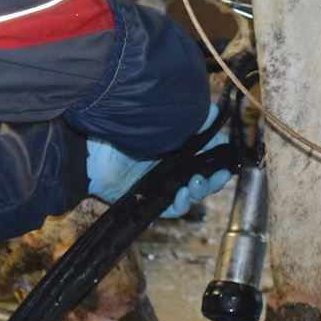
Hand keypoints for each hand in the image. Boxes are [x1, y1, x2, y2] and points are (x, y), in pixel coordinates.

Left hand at [86, 106, 233, 217]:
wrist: (93, 151)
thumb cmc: (125, 129)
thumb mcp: (163, 122)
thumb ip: (189, 121)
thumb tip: (215, 112)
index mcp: (179, 146)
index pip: (208, 155)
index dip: (220, 158)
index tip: (227, 157)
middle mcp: (174, 166)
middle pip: (205, 178)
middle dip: (215, 179)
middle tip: (217, 176)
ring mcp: (163, 183)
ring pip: (192, 194)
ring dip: (199, 191)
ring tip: (194, 183)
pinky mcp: (151, 199)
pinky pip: (173, 208)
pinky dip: (180, 203)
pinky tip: (181, 194)